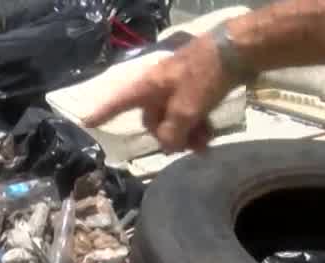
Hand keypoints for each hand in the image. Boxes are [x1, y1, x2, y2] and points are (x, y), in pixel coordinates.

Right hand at [82, 33, 233, 153]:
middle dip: (168, 137)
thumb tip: (168, 145)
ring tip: (204, 146)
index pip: (119, 102)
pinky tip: (210, 137)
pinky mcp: (197, 89)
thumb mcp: (185, 110)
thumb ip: (171, 132)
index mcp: (149, 87)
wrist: (238, 52)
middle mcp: (158, 87)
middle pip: (153, 120)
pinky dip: (196, 127)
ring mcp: (178, 88)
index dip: (103, 113)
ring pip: (174, 120)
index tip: (86, 122)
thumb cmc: (204, 77)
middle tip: (188, 148)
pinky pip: (189, 114)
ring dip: (186, 136)